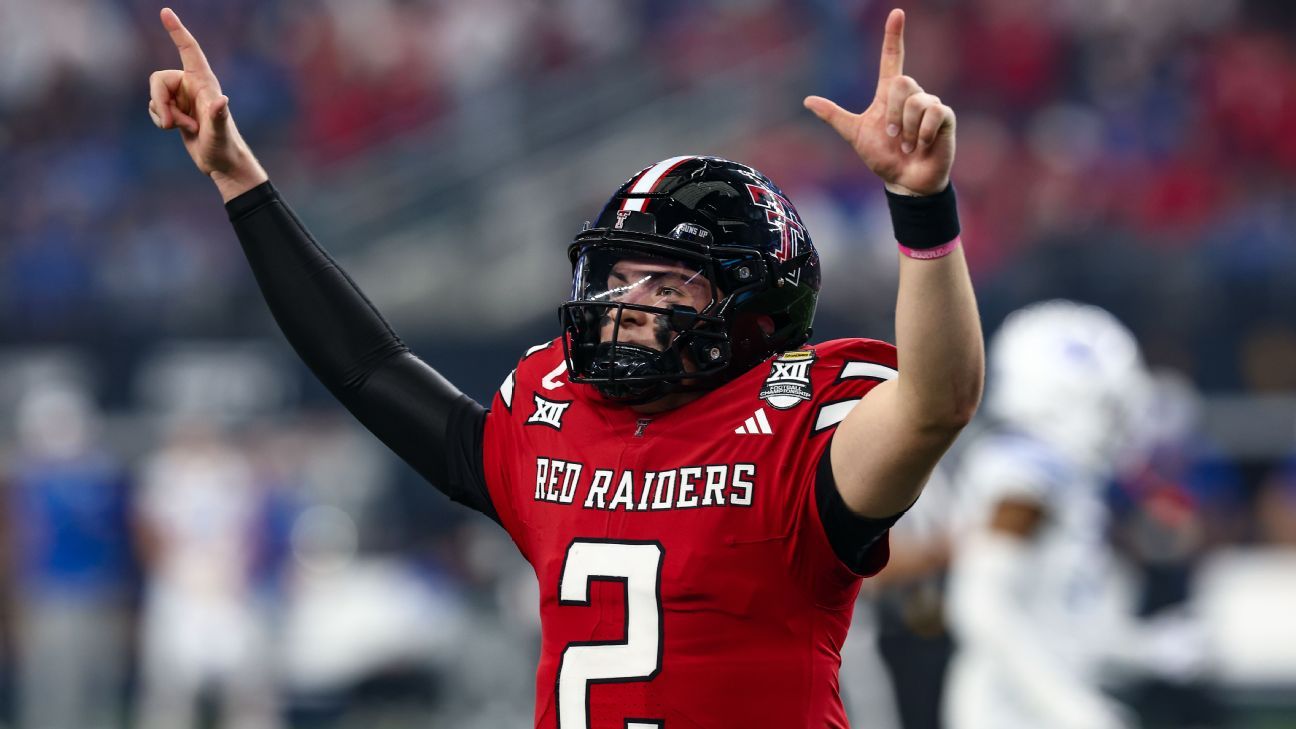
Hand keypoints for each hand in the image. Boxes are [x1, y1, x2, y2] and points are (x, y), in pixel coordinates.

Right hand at [148, 8, 265, 201]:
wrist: (221, 163)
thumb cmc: (224, 146)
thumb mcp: (219, 133)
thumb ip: (218, 116)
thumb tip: (220, 100)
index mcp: (204, 82)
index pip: (189, 50)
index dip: (177, 31)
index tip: (165, 12)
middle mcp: (192, 86)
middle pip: (158, 79)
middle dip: (159, 101)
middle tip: (172, 124)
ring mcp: (183, 98)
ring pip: (154, 96)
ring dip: (164, 115)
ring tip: (184, 128)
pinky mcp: (176, 110)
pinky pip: (155, 108)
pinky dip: (162, 120)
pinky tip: (179, 129)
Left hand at [804, 9, 954, 196]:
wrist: (904, 181)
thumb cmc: (883, 158)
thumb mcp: (855, 135)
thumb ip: (835, 117)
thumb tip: (807, 101)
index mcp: (889, 95)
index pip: (892, 58)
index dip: (893, 36)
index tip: (896, 13)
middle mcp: (911, 94)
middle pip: (901, 82)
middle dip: (893, 114)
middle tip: (892, 137)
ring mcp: (930, 104)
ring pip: (916, 100)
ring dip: (906, 129)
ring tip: (908, 145)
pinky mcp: (945, 117)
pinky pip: (933, 113)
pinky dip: (922, 134)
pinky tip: (922, 146)